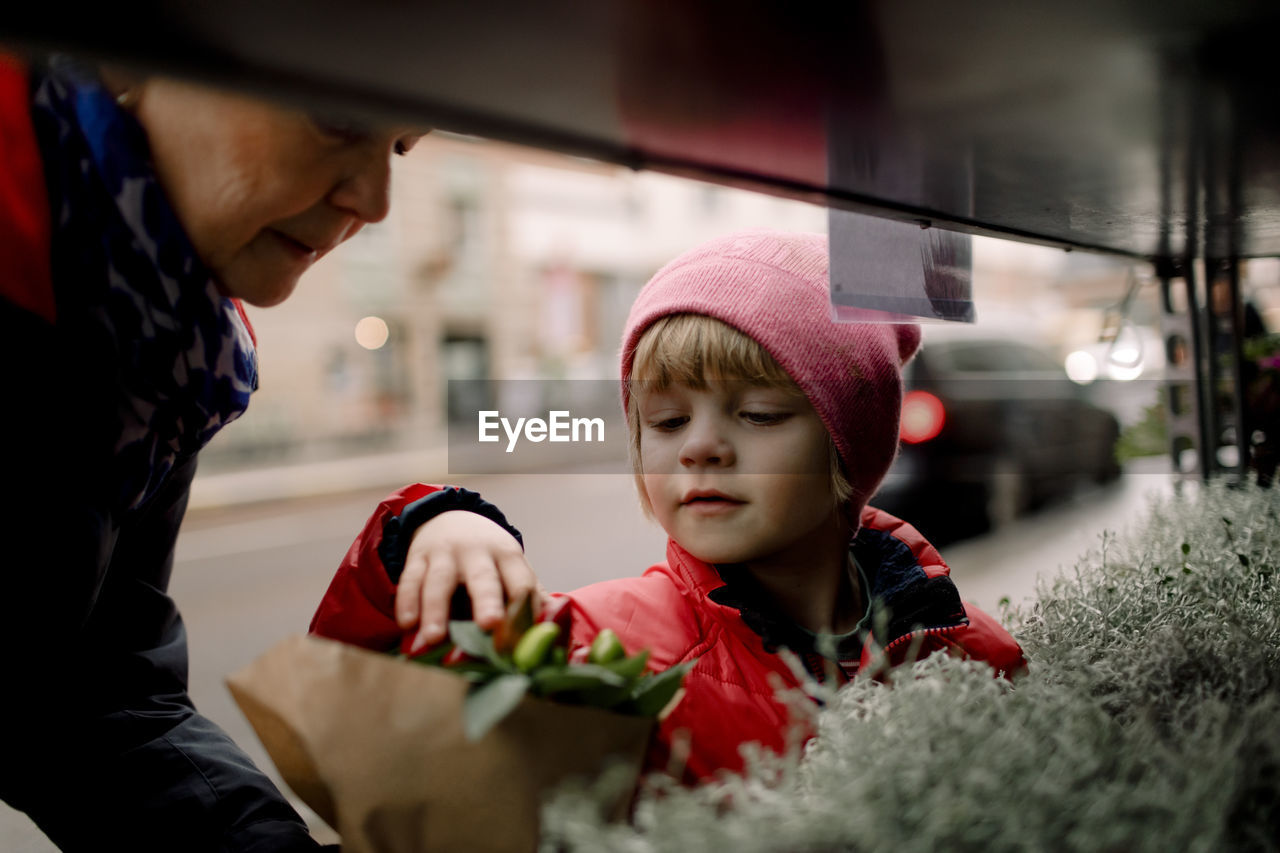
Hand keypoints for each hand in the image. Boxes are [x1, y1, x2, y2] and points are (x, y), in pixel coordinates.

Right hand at [395, 510, 542, 653]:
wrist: (450, 518)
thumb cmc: (488, 557)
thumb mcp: (512, 566)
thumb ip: (530, 595)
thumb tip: (553, 626)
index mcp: (507, 556)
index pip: (521, 581)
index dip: (524, 607)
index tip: (523, 635)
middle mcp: (477, 552)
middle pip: (483, 577)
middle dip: (486, 600)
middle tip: (489, 624)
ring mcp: (444, 554)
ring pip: (439, 581)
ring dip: (436, 609)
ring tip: (434, 638)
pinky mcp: (417, 558)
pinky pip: (410, 580)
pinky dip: (407, 602)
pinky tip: (406, 625)